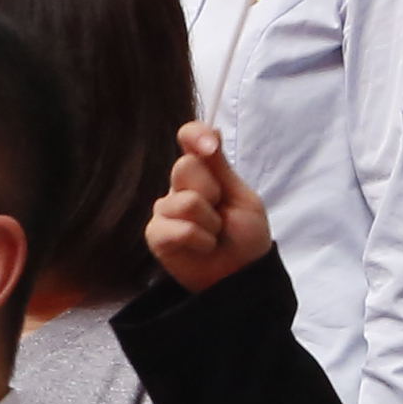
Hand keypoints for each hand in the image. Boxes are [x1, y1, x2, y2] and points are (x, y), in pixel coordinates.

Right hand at [140, 121, 275, 292]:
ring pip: (184, 202)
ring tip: (214, 236)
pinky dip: (199, 240)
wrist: (242, 274)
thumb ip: (221, 167)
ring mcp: (164, 210)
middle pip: (184, 168)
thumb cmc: (246, 236)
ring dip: (210, 223)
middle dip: (212, 192)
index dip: (195, 135)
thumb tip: (213, 129)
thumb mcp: (242, 197)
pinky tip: (202, 247)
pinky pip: (175, 228)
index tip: (208, 146)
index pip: (189, 139)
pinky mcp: (156, 234)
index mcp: (203, 173)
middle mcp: (179, 187)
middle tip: (221, 211)